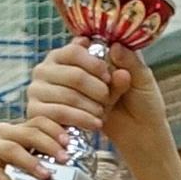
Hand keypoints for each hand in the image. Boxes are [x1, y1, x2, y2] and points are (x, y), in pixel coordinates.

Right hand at [0, 117, 70, 179]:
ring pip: (12, 150)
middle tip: (65, 159)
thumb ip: (33, 157)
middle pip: (29, 133)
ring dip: (31, 163)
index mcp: (14, 130)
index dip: (56, 129)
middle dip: (49, 144)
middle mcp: (1, 132)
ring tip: (46, 176)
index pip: (38, 121)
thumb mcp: (14, 159)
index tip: (70, 141)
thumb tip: (65, 168)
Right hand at [27, 3, 169, 150]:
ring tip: (103, 113)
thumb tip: (115, 47)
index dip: (93, 65)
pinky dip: (80, 119)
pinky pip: (58, 113)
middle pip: (73, 75)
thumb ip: (129, 61)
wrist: (136, 131)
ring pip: (67, 96)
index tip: (109, 76)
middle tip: (107, 97)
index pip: (74, 51)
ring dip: (90, 107)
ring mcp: (44, 89)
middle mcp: (54, 68)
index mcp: (75, 54)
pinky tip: (95, 124)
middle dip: (96, 90)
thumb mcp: (140, 77)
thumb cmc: (138, 99)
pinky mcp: (40, 112)